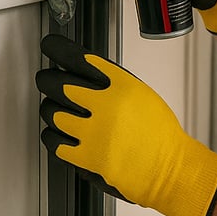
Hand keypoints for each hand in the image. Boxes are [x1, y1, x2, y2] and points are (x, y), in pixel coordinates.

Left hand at [35, 34, 216, 215]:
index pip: (80, 59)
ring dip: (49, 109)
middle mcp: (107, 105)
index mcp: (122, 86)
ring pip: (52, 113)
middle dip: (47, 80)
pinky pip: (55, 142)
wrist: (170, 169)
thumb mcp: (142, 95)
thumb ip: (113, 83)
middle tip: (46, 80)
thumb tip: (85, 73)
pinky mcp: (88, 158)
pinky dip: (51, 136)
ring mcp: (95, 132)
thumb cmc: (160, 135)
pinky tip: (56, 133)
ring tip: (54, 110)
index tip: (50, 46)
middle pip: (58, 84)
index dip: (59, 49)